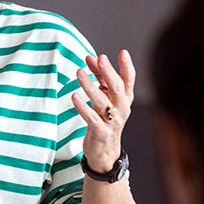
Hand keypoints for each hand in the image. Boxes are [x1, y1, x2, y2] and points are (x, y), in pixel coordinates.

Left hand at [72, 50, 135, 172]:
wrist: (105, 151)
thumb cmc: (104, 120)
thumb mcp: (105, 97)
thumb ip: (99, 77)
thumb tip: (90, 58)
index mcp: (124, 99)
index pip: (129, 80)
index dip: (127, 66)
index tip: (122, 52)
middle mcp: (122, 109)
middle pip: (117, 88)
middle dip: (108, 72)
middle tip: (100, 58)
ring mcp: (113, 121)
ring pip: (102, 101)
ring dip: (90, 86)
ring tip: (79, 72)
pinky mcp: (101, 132)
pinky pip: (91, 118)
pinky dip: (82, 107)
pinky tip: (74, 96)